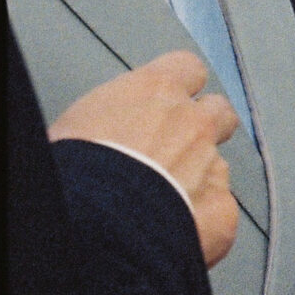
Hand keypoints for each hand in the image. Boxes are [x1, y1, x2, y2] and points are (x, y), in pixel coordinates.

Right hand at [48, 53, 240, 265]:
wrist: (91, 222)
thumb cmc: (73, 171)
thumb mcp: (81, 121)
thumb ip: (118, 112)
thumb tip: (113, 124)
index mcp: (156, 91)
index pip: (187, 68)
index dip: (180, 85)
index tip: (167, 100)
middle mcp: (193, 122)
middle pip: (218, 112)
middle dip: (202, 127)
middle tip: (172, 150)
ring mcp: (212, 165)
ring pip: (218, 164)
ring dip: (197, 177)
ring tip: (162, 198)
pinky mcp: (221, 208)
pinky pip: (220, 207)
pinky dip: (202, 217)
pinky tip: (174, 226)